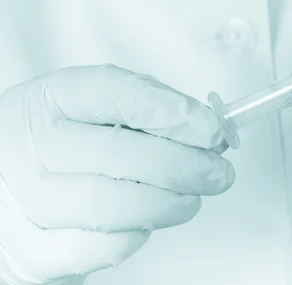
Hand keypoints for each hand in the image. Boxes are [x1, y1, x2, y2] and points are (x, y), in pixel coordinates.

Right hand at [0, 65, 233, 283]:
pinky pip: (96, 248)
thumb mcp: (97, 110)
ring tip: (192, 197)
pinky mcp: (29, 250)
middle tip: (218, 172)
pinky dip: (135, 235)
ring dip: (168, 203)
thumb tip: (208, 133)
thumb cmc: (66, 142)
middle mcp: (30, 145)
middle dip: (184, 164)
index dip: (171, 111)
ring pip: (110, 203)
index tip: (211, 128)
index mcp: (50, 98)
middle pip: (118, 153)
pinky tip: (148, 221)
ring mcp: (24, 199)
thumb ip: (151, 112)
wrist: (10, 181)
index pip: (114, 93)